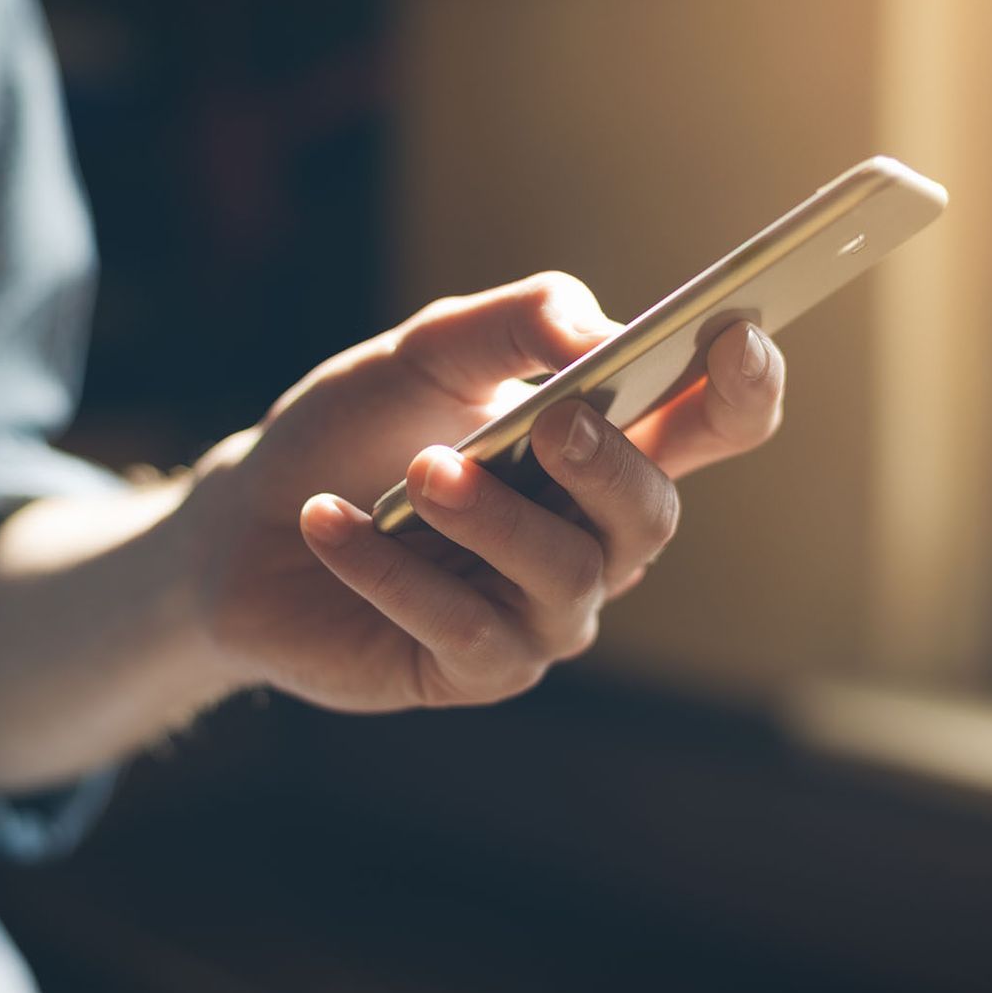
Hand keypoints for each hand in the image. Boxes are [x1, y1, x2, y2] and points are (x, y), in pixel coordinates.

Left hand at [184, 272, 786, 711]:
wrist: (247, 527)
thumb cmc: (353, 433)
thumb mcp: (425, 352)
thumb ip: (515, 322)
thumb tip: (597, 332)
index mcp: (603, 448)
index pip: (715, 423)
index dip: (744, 387)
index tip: (735, 333)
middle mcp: (590, 536)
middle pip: (653, 512)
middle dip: (611, 465)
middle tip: (553, 422)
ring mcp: (540, 611)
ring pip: (565, 578)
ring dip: (493, 520)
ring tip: (418, 472)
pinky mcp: (477, 670)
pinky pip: (463, 630)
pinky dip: (392, 571)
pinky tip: (331, 523)